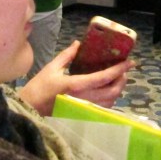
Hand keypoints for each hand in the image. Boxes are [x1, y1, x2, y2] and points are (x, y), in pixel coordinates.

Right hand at [18, 40, 132, 114]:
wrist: (30, 109)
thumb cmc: (39, 88)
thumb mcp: (52, 68)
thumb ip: (67, 55)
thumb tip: (78, 44)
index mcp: (76, 85)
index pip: (104, 77)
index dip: (119, 69)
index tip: (130, 62)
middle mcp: (84, 99)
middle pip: (113, 91)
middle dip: (122, 79)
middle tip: (124, 70)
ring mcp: (85, 109)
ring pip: (110, 101)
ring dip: (118, 90)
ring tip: (118, 78)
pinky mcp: (83, 115)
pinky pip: (103, 108)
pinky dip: (110, 99)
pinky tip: (108, 90)